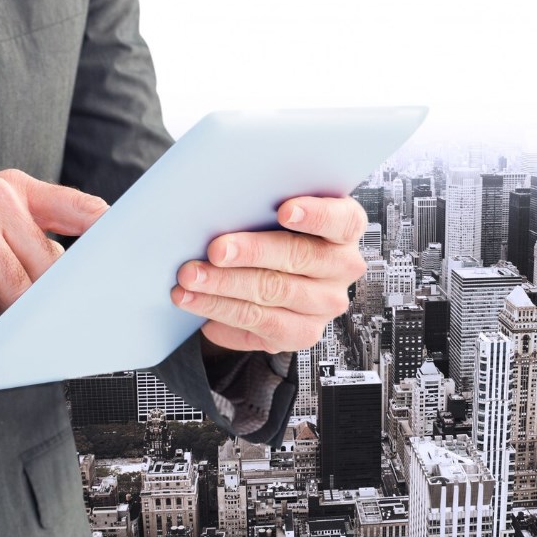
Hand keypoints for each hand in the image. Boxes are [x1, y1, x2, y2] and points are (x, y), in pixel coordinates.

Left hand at [171, 196, 367, 353]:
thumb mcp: (277, 209)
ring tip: (191, 279)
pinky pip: (261, 327)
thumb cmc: (275, 228)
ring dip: (225, 289)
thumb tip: (222, 203)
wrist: (279, 272)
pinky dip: (224, 315)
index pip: (341, 220)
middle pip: (298, 258)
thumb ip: (264, 203)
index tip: (284, 210)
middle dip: (251, 254)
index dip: (315, 215)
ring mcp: (325, 305)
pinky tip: (199, 306)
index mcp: (345, 228)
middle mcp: (342, 267)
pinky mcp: (303, 333)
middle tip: (215, 251)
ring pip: (273, 296)